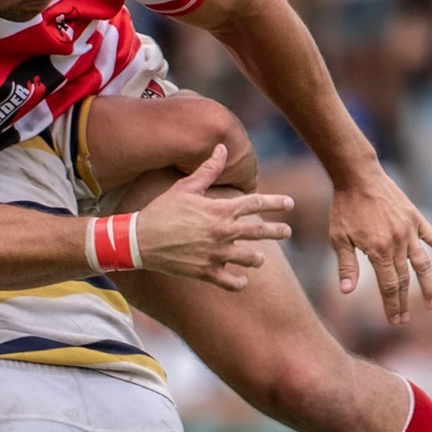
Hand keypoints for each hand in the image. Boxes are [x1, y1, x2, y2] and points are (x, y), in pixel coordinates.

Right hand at [133, 145, 293, 291]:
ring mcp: (216, 254)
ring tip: (259, 258)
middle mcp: (222, 232)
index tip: (290, 203)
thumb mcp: (185, 187)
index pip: (256, 203)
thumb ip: (208, 170)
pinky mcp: (206, 272)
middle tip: (288, 232)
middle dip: (277, 231)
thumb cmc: (162, 211)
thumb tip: (222, 148)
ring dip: (257, 258)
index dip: (275, 202)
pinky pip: (231, 282)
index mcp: (220, 209)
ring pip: (250, 258)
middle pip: (259, 231)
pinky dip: (239, 283)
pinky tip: (242, 281)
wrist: (140, 240)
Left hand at [327, 163, 431, 322]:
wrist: (358, 176)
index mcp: (379, 251)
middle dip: (404, 302)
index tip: (395, 320)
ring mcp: (410, 231)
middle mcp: (398, 243)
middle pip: (405, 280)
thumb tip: (346, 293)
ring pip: (423, 265)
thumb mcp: (338, 238)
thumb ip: (346, 266)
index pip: (389, 285)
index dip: (392, 305)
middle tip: (404, 320)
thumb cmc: (345, 207)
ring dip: (429, 287)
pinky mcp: (417, 219)